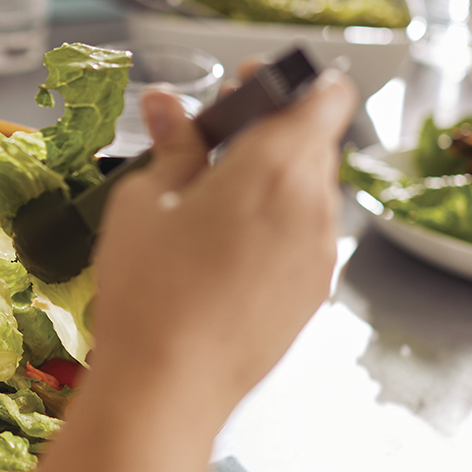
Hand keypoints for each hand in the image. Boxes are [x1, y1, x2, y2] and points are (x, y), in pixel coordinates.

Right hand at [87, 71, 358, 423]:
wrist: (170, 387)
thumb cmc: (149, 289)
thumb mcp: (144, 201)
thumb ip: (172, 146)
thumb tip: (169, 105)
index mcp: (278, 165)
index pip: (326, 96)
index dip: (289, 84)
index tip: (246, 89)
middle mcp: (315, 205)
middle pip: (314, 143)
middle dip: (270, 132)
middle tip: (211, 144)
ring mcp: (321, 254)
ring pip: (310, 193)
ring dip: (272, 182)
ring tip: (209, 203)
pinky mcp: (315, 293)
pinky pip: (304, 237)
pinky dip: (275, 226)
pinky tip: (222, 250)